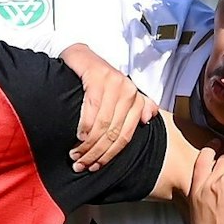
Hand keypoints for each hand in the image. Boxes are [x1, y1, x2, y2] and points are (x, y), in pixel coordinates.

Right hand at [61, 43, 159, 171]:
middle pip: (113, 133)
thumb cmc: (98, 80)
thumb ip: (135, 107)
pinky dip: (85, 127)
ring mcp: (114, 84)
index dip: (110, 155)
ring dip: (87, 145)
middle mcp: (128, 91)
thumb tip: (148, 119)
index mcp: (135, 99)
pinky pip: (92, 110)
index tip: (95, 166)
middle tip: (81, 164)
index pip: (125, 136)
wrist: (81, 58)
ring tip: (75, 154)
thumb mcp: (119, 94)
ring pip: (103, 125)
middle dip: (96, 153)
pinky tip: (78, 136)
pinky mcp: (99, 78)